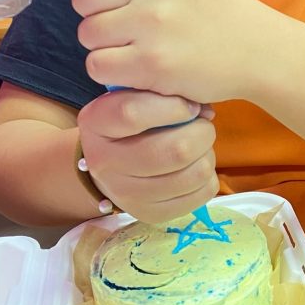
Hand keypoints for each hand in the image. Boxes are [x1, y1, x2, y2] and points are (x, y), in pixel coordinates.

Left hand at [58, 0, 266, 102]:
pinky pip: (98, 66)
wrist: (256, 47)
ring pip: (87, 34)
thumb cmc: (208, 1)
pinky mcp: (151, 63)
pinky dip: (113, 70)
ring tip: (139, 42)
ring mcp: (153, 21)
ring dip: (106, 44)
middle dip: (98, 11)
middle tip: (131, 18)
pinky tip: (140, 64)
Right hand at [78, 89, 218, 223]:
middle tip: (202, 126)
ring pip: (192, 174)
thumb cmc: (131, 122)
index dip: (174, 106)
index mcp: (95, 122)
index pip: (132, 112)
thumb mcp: (134, 96)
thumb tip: (203, 109)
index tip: (190, 105)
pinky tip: (195, 168)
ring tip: (199, 147)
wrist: (110, 163)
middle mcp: (103, 161)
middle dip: (201, 133)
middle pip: (174, 150)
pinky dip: (208, 178)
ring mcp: (125, 193)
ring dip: (207, 155)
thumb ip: (161, 91)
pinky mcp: (148, 213)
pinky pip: (200, 195)